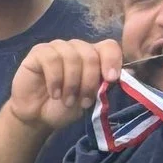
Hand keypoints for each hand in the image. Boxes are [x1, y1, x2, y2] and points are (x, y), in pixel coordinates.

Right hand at [6, 37, 125, 133]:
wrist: (37, 116)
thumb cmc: (64, 107)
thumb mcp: (88, 99)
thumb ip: (103, 84)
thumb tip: (126, 74)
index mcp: (92, 56)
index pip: (109, 46)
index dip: (112, 60)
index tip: (111, 79)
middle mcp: (76, 48)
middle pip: (91, 55)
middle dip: (89, 82)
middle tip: (83, 102)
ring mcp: (57, 48)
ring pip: (72, 57)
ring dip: (71, 84)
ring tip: (67, 100)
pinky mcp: (39, 52)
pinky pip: (51, 59)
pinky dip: (55, 79)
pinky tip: (54, 93)